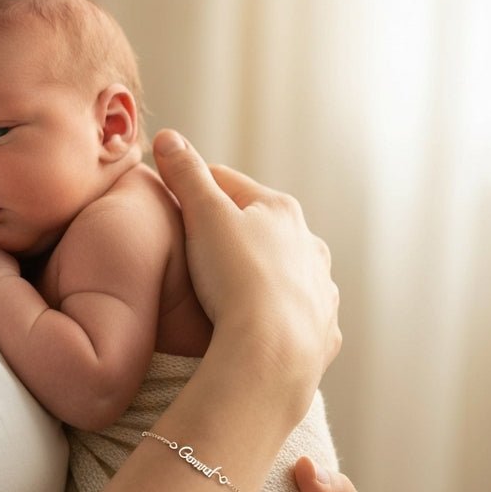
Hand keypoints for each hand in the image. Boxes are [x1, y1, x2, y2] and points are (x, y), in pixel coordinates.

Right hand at [152, 129, 339, 385]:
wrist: (272, 355)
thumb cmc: (236, 279)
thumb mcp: (204, 215)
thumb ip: (185, 174)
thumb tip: (167, 136)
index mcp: (281, 210)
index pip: (227, 183)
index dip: (193, 187)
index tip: (170, 201)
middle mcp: (309, 245)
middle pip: (257, 226)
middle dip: (227, 232)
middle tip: (192, 250)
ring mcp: (320, 290)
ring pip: (281, 270)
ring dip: (256, 273)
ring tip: (224, 292)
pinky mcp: (323, 332)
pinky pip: (295, 315)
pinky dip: (275, 315)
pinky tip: (254, 326)